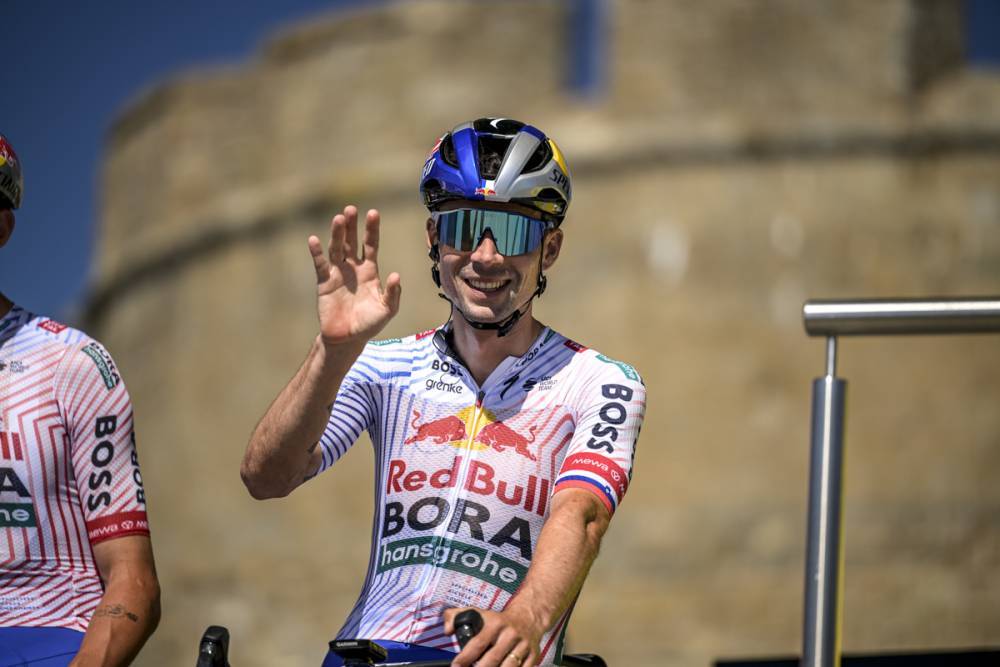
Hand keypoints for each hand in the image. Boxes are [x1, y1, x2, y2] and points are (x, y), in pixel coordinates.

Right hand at [308, 205, 401, 346]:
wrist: (348, 338)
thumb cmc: (369, 323)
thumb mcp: (387, 309)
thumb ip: (393, 293)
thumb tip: (396, 275)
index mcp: (370, 270)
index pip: (371, 244)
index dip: (372, 229)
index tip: (373, 213)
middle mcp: (353, 267)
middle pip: (352, 241)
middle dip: (352, 226)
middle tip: (351, 209)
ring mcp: (338, 273)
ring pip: (337, 249)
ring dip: (337, 234)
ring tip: (338, 219)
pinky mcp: (324, 282)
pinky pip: (320, 264)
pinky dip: (316, 252)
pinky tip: (314, 239)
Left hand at [444, 607, 541, 666]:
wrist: (529, 617)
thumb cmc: (500, 620)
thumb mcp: (479, 613)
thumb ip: (457, 617)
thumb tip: (447, 630)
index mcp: (495, 624)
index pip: (478, 643)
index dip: (465, 658)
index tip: (456, 666)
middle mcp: (509, 634)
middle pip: (493, 658)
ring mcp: (523, 645)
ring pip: (509, 666)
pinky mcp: (533, 655)